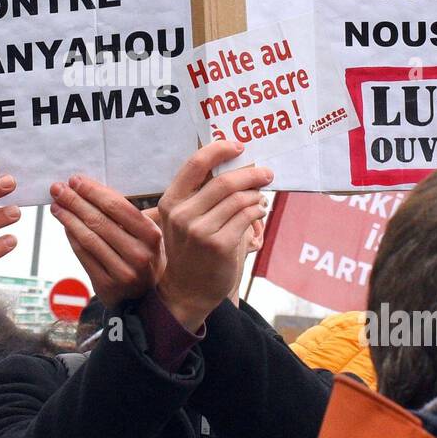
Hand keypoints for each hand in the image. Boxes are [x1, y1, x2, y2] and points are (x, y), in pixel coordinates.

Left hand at [50, 175, 163, 308]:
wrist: (144, 296)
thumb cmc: (142, 254)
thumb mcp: (146, 234)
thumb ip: (126, 213)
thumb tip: (89, 187)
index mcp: (151, 234)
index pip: (117, 206)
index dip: (93, 191)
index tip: (75, 180)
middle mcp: (140, 253)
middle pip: (99, 220)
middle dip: (75, 201)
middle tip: (58, 188)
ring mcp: (123, 271)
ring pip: (89, 237)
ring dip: (68, 218)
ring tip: (55, 205)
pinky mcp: (107, 284)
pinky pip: (83, 255)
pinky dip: (71, 236)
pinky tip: (64, 224)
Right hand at [156, 141, 271, 331]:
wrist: (187, 291)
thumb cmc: (190, 250)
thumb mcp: (184, 219)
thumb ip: (201, 193)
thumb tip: (236, 163)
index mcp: (171, 201)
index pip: (195, 164)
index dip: (219, 150)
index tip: (239, 147)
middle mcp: (182, 214)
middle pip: (224, 181)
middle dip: (251, 173)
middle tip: (266, 172)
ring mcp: (200, 231)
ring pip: (239, 199)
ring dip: (256, 194)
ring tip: (261, 196)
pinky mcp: (219, 245)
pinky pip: (246, 216)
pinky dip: (258, 209)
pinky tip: (259, 210)